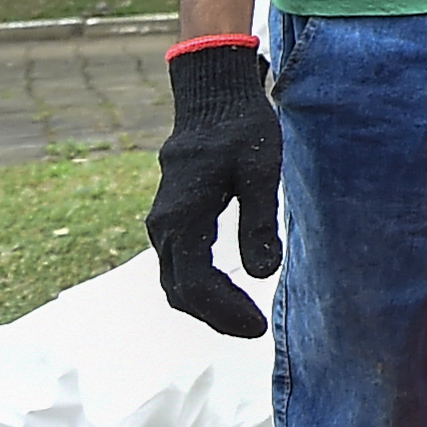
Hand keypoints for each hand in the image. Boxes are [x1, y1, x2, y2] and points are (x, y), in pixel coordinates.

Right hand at [148, 42, 279, 337]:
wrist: (212, 97)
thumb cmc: (241, 128)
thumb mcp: (260, 171)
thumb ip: (259, 222)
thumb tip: (262, 274)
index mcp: (183, 217)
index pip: (196, 284)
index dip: (226, 312)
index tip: (258, 329)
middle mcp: (164, 225)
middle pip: (181, 292)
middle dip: (216, 317)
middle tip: (254, 330)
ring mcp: (163, 222)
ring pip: (176, 282)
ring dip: (207, 306)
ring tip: (244, 318)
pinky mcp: (172, 218)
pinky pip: (179, 266)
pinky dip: (200, 288)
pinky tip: (230, 293)